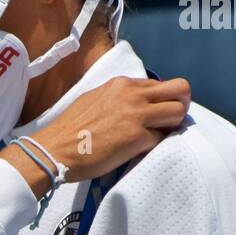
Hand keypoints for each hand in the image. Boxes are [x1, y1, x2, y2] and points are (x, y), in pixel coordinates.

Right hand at [0, 77, 190, 195]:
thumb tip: (137, 104)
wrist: (54, 149)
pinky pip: (160, 139)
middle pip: (181, 90)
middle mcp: (132, 94)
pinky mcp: (136, 138)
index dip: (163, 100)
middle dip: (181, 105)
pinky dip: (153, 145)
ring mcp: (136, 115)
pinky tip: (137, 150)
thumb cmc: (70, 128)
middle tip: (170, 122)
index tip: (155, 114)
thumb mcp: (94, 99)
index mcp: (121, 84)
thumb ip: (118, 97)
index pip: (160, 84)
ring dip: (172, 126)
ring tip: (156, 136)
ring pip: (178, 112)